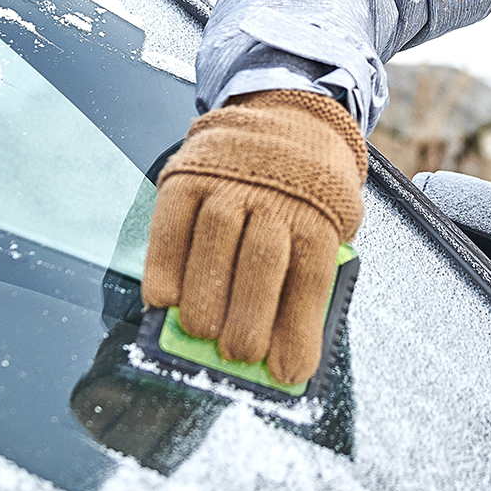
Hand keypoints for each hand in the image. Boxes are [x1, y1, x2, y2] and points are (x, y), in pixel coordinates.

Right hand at [143, 91, 365, 384]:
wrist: (288, 115)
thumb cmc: (308, 190)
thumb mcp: (328, 225)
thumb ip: (303, 279)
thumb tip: (279, 351)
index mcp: (319, 212)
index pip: (311, 276)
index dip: (298, 329)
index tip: (287, 374)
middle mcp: (276, 193)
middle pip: (261, 261)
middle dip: (248, 318)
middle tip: (236, 355)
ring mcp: (229, 179)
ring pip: (215, 241)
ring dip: (204, 297)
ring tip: (199, 334)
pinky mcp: (189, 173)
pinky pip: (171, 223)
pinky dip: (163, 265)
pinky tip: (162, 300)